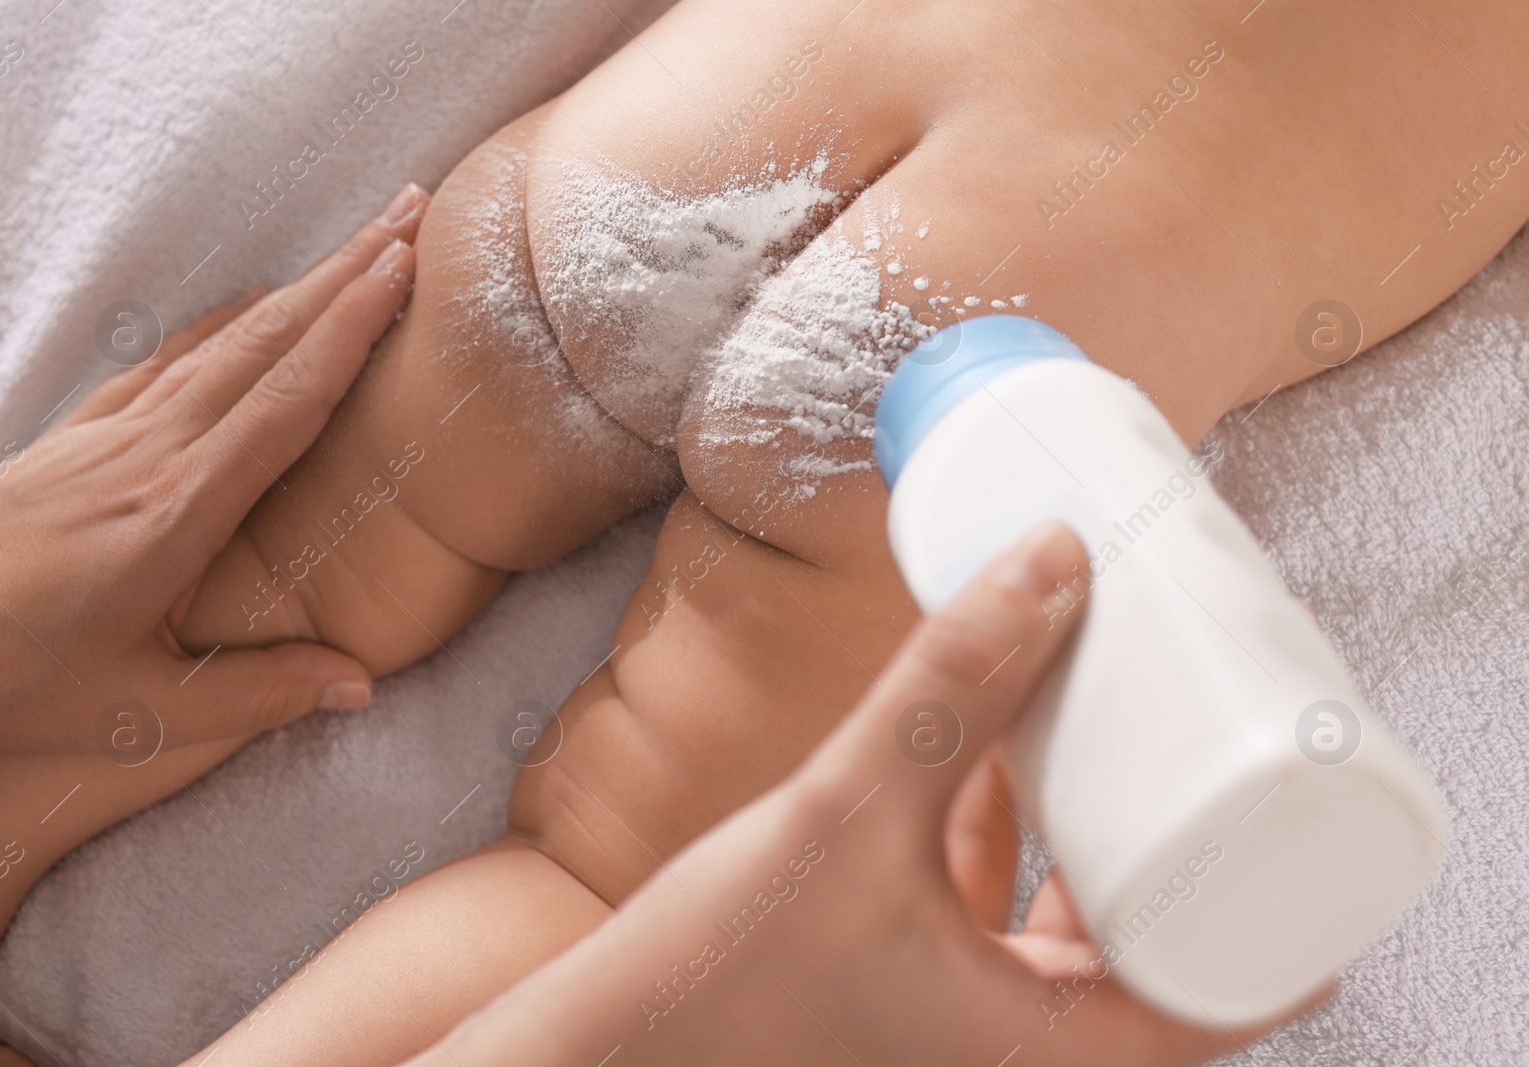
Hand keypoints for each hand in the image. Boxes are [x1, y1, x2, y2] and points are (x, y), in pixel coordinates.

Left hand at [0, 184, 428, 750]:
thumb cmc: (7, 675)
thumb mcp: (137, 711)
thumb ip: (257, 693)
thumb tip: (362, 684)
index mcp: (179, 509)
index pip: (288, 398)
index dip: (352, 327)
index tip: (405, 266)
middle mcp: (151, 451)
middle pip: (267, 341)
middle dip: (345, 272)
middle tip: (411, 214)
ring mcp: (110, 433)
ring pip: (224, 338)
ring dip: (298, 285)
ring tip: (358, 247)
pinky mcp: (78, 437)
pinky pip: (169, 359)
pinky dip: (224, 320)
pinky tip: (250, 303)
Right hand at [414, 522, 1284, 1065]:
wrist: (590, 1062)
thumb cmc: (715, 987)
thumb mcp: (849, 814)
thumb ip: (950, 687)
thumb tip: (1052, 562)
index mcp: (1054, 1054)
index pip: (1238, 984)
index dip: (1286, 880)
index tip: (1283, 767)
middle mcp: (1025, 1054)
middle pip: (1162, 936)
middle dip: (1181, 822)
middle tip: (1197, 714)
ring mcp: (965, 1026)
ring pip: (1071, 919)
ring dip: (1088, 819)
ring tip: (1101, 706)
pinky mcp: (906, 991)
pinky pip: (992, 908)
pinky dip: (1005, 832)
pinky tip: (991, 746)